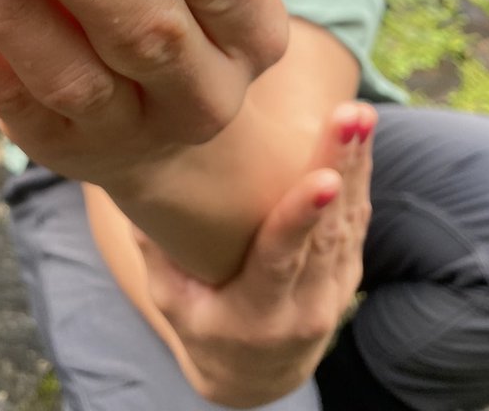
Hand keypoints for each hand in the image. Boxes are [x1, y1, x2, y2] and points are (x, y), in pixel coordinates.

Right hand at [133, 102, 375, 408]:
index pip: (283, 259)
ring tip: (360, 113)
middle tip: (351, 116)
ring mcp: (334, 289)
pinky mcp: (348, 271)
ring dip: (358, 161)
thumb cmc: (203, 326)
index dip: (302, 217)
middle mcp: (306, 305)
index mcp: (258, 314)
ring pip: (352, 219)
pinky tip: (362, 131)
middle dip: (340, 165)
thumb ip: (156, 251)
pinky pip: (359, 219)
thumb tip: (125, 190)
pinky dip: (363, 172)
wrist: (256, 375)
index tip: (324, 180)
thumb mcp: (171, 301)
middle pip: (328, 229)